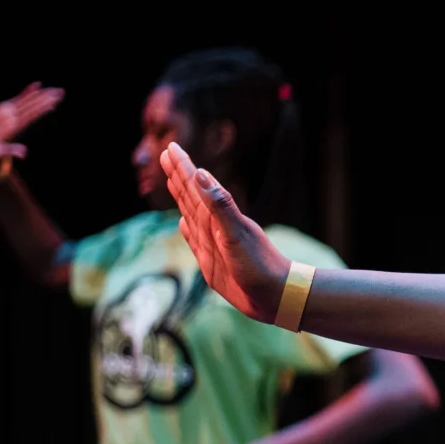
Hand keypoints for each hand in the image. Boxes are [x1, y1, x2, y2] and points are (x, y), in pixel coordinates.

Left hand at [0, 83, 65, 163]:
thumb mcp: (0, 153)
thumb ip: (11, 151)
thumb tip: (23, 153)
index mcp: (10, 126)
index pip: (30, 114)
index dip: (42, 108)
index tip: (54, 102)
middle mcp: (8, 115)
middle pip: (31, 104)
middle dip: (46, 97)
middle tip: (61, 92)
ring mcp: (5, 109)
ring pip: (27, 99)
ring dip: (42, 93)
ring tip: (56, 90)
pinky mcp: (4, 107)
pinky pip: (19, 98)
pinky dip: (28, 91)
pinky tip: (38, 84)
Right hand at [160, 142, 289, 321]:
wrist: (277, 296)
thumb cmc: (259, 266)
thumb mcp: (237, 233)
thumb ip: (220, 205)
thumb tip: (202, 174)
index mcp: (218, 217)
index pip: (195, 186)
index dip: (182, 167)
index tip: (171, 147)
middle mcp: (214, 226)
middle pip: (191, 195)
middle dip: (178, 175)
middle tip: (167, 153)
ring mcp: (213, 243)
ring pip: (190, 213)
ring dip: (181, 197)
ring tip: (173, 180)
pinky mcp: (212, 262)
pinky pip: (194, 240)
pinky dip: (186, 229)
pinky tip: (182, 223)